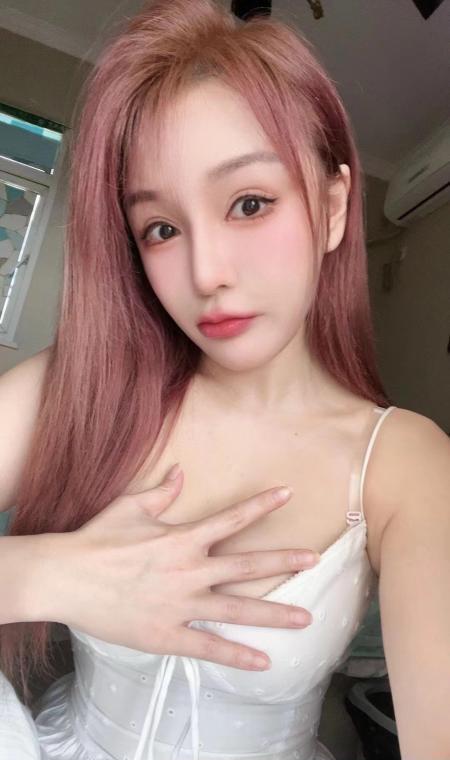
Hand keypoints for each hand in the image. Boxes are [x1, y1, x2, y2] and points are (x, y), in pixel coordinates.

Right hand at [42, 465, 318, 670]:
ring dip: (274, 613)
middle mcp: (190, 571)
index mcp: (182, 538)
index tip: (287, 494)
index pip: (232, 518)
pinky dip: (236, 655)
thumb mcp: (130, 508)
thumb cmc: (96, 541)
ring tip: (305, 618)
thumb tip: (182, 473)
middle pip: (246, 565)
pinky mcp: (167, 634)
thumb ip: (162, 492)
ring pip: (237, 608)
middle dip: (283, 561)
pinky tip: (263, 662)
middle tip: (314, 559)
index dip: (262, 505)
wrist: (65, 578)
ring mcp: (181, 604)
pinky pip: (208, 647)